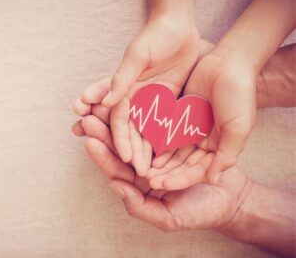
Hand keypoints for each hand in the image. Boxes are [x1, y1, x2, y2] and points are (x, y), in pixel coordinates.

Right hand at [73, 10, 200, 176]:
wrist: (178, 28)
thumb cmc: (155, 37)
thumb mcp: (137, 55)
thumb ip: (121, 78)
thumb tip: (104, 101)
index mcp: (123, 89)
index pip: (119, 119)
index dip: (121, 139)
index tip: (126, 157)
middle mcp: (135, 99)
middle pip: (132, 131)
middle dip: (134, 151)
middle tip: (140, 172)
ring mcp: (152, 102)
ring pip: (147, 132)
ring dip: (147, 151)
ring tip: (152, 171)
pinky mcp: (167, 102)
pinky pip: (165, 124)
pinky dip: (164, 140)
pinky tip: (167, 156)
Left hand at [77, 107, 251, 231]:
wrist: (231, 197)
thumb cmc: (201, 211)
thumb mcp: (169, 218)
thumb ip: (140, 207)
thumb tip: (115, 187)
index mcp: (140, 185)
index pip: (117, 169)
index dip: (103, 155)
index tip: (89, 141)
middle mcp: (146, 166)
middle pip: (122, 148)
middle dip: (105, 133)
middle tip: (89, 117)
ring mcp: (161, 150)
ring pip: (136, 133)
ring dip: (120, 119)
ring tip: (104, 104)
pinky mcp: (174, 138)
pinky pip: (157, 125)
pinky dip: (145, 114)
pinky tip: (133, 100)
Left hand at [146, 43, 295, 189]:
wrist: (230, 63)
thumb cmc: (239, 96)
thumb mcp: (238, 128)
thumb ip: (227, 155)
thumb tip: (213, 180)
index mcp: (220, 148)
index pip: (198, 170)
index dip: (181, 179)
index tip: (162, 185)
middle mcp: (205, 142)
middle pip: (184, 164)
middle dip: (167, 174)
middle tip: (148, 182)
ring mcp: (193, 129)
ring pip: (174, 151)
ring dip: (161, 162)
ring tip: (145, 171)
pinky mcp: (182, 116)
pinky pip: (169, 133)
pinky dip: (159, 143)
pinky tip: (146, 150)